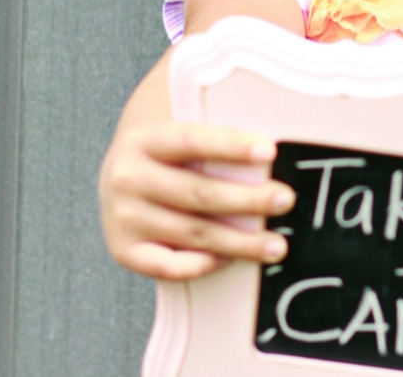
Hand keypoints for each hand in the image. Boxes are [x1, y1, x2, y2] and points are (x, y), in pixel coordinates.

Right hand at [98, 121, 296, 279]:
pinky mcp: (124, 249)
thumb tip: (270, 154)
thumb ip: (217, 143)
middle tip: (284, 200)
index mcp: (146, 140)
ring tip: (275, 245)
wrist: (118, 176)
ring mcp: (123, 216)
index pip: (193, 141)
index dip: (232, 147)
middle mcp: (129, 177)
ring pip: (193, 232)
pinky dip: (202, 264)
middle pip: (199, 192)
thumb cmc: (168, 158)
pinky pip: (169, 266)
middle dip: (249, 199)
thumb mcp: (180, 137)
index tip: (269, 151)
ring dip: (240, 242)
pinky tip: (230, 259)